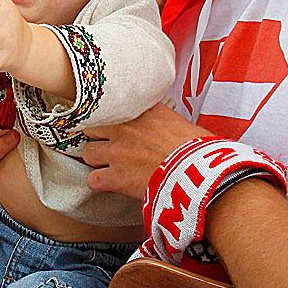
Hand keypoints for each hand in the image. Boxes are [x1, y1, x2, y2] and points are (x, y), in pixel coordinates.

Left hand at [83, 103, 211, 200]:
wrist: (200, 172)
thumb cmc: (200, 150)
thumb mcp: (184, 123)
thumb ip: (167, 119)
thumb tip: (170, 127)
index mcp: (143, 110)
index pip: (111, 104)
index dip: (110, 116)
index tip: (112, 122)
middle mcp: (125, 127)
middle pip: (92, 125)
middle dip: (98, 136)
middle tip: (109, 144)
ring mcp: (118, 151)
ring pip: (88, 152)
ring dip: (97, 160)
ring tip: (110, 166)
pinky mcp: (117, 177)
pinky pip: (92, 180)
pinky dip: (99, 184)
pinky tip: (110, 184)